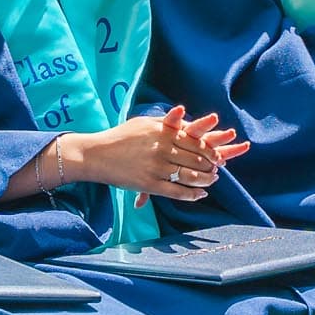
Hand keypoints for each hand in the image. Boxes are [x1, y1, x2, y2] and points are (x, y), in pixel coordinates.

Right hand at [56, 106, 249, 202]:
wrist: (97, 154)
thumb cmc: (121, 137)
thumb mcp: (145, 123)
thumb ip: (168, 122)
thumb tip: (186, 119)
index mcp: (164, 132)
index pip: (197, 142)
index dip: (211, 151)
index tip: (218, 156)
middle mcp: (163, 148)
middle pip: (197, 159)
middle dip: (211, 166)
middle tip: (217, 170)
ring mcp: (157, 167)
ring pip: (191, 177)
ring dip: (205, 181)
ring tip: (211, 182)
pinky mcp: (149, 184)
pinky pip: (178, 192)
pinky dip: (192, 195)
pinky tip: (200, 195)